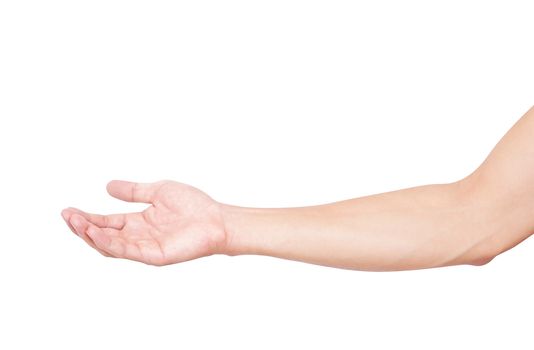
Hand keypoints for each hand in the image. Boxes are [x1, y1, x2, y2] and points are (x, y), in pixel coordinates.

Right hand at [61, 180, 227, 265]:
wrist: (217, 219)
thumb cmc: (194, 205)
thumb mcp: (158, 191)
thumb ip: (134, 191)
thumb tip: (107, 186)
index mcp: (138, 222)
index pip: (106, 222)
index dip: (87, 217)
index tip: (68, 210)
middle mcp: (139, 236)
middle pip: (103, 236)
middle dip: (83, 227)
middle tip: (66, 216)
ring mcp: (145, 247)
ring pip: (111, 246)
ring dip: (91, 235)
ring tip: (76, 222)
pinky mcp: (154, 255)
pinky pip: (127, 251)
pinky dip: (110, 243)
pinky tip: (96, 232)